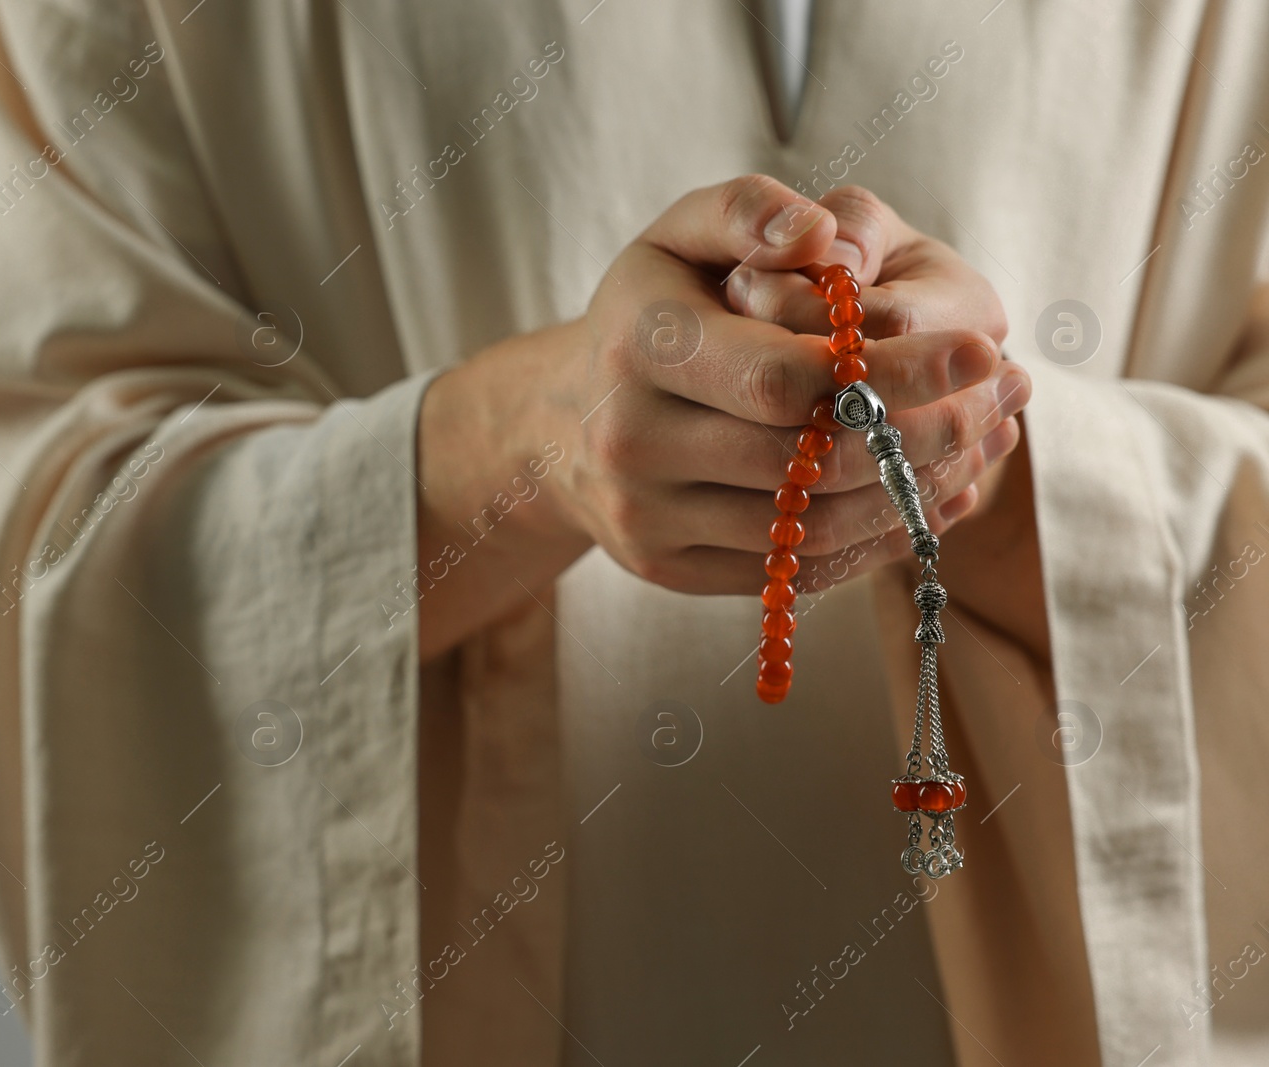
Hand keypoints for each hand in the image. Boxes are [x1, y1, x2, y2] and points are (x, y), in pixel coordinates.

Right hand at [416, 176, 1022, 657]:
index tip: (982, 352)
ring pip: (810, 525)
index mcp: (637, 346)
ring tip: (982, 446)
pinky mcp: (666, 568)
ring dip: (915, 493)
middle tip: (1002, 403)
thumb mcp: (680, 235)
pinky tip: (929, 499)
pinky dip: (874, 542)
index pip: (785, 377)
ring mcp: (646, 516)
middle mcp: (631, 441)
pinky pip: (792, 571)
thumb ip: (749, 211)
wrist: (562, 421)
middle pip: (808, 460)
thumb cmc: (647, 311)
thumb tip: (821, 234)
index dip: (894, 373)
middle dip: (925, 435)